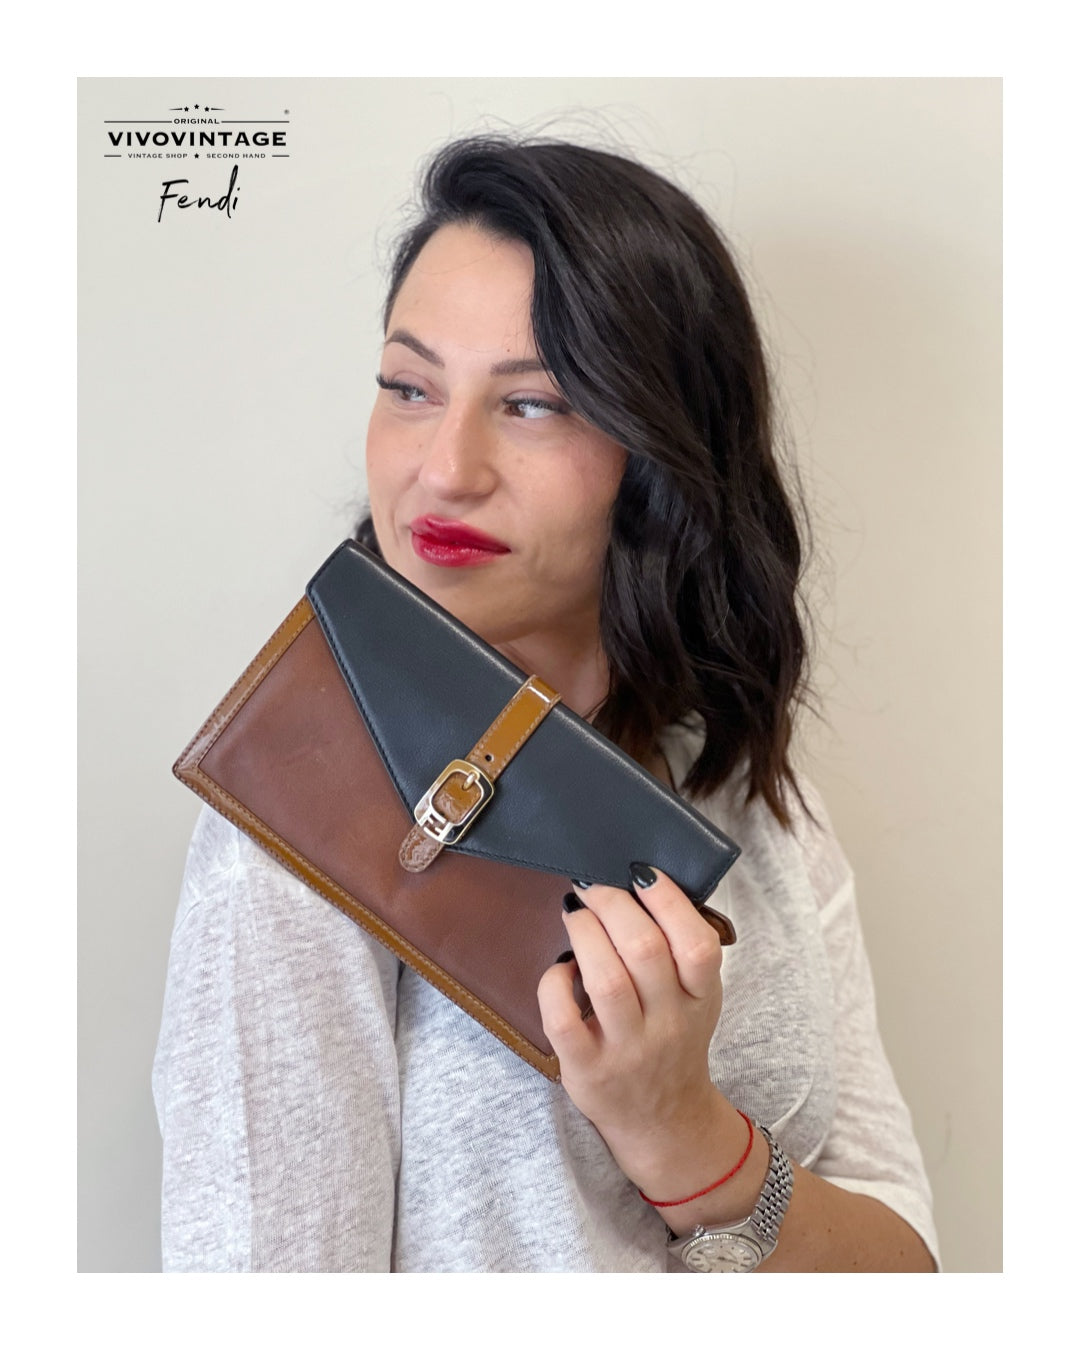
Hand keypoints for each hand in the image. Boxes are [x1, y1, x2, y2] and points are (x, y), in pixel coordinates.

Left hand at [536, 865, 728, 1187]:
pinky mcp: (587, 1070)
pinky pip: (563, 1018)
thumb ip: (682, 947)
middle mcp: (668, 1024)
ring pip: (604, 980)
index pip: (697, 945)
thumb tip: (638, 880)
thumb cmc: (672, 1039)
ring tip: (576, 913)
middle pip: (644, 951)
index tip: (641, 873)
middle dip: (612, 904)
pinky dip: (555, 983)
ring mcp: (627, 1050)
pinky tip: (561, 969)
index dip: (668, 901)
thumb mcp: (698, 998)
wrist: (662, 1119)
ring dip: (584, 933)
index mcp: (702, 999)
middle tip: (592, 886)